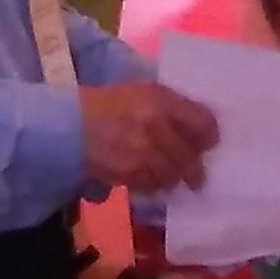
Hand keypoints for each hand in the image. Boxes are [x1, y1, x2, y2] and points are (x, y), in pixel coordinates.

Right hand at [79, 84, 217, 192]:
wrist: (70, 126)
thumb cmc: (109, 105)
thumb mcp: (144, 93)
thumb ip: (174, 108)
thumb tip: (202, 130)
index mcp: (161, 101)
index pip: (203, 123)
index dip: (209, 135)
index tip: (208, 142)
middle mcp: (156, 127)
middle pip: (190, 156)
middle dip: (194, 166)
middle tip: (196, 173)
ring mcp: (143, 154)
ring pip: (173, 174)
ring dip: (173, 176)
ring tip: (170, 175)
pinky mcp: (130, 174)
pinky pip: (154, 185)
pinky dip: (155, 184)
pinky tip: (149, 177)